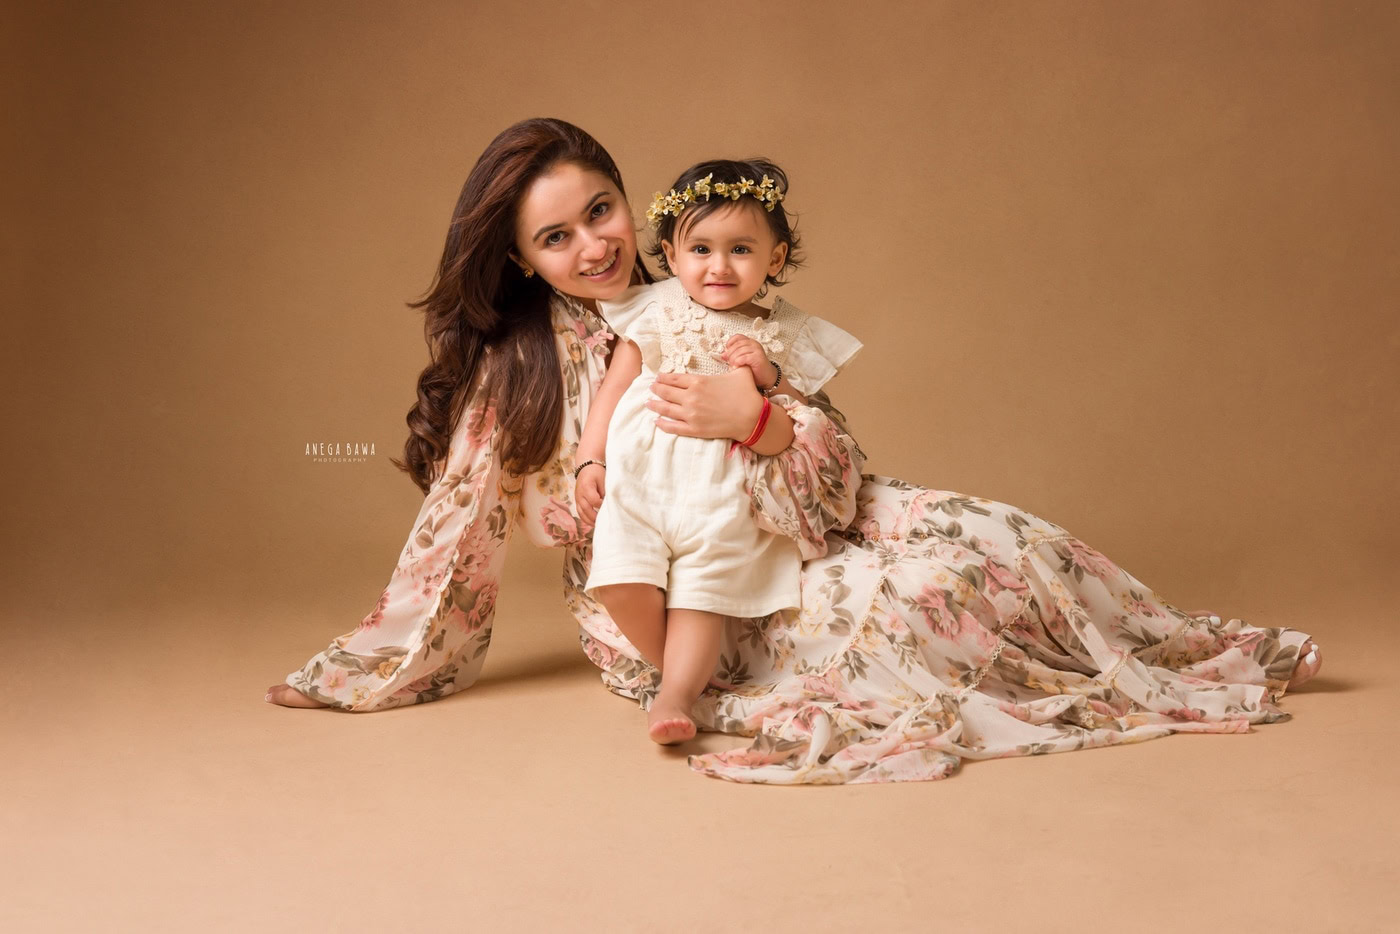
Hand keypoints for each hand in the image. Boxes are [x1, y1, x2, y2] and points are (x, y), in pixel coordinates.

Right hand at [576, 464, 605, 524]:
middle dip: (595, 517)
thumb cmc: (597, 473)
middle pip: (586, 509)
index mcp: (586, 487)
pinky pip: (580, 512)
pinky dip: (585, 519)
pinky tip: (593, 523)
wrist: (586, 467)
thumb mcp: (603, 480)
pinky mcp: (577, 501)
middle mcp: (579, 494)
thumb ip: (605, 492)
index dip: (601, 506)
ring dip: (589, 521)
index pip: (594, 501)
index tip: (609, 507)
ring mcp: (577, 498)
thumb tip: (609, 505)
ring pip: (581, 513)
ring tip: (598, 526)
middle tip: (604, 523)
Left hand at [648, 368, 764, 440]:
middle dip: (656, 389)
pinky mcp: (694, 429)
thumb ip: (734, 362)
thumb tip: (735, 355)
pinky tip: (656, 421)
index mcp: (699, 381)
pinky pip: (673, 427)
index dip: (663, 377)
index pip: (674, 378)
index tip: (658, 377)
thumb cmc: (747, 394)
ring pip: (665, 409)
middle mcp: (691, 397)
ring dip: (654, 405)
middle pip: (666, 392)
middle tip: (651, 388)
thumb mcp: (740, 372)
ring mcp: (691, 414)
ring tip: (648, 402)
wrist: (753, 417)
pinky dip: (662, 424)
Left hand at [717, 335, 776, 389]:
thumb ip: (734, 355)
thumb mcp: (742, 359)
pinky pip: (744, 358)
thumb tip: (723, 355)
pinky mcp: (758, 357)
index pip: (737, 337)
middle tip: (728, 362)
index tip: (726, 352)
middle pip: (737, 344)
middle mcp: (754, 344)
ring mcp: (757, 350)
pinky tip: (737, 367)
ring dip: (733, 359)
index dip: (730, 343)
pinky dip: (738, 362)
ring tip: (733, 366)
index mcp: (750, 342)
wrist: (767, 377)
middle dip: (730, 353)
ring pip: (740, 351)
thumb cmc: (754, 369)